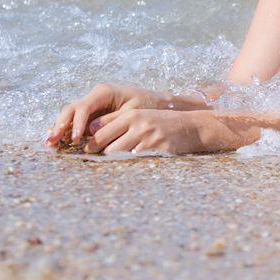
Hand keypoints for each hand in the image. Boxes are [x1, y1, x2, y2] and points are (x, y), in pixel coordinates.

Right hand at [46, 83, 163, 148]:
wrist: (157, 104)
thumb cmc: (147, 106)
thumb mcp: (133, 112)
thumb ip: (112, 120)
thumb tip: (92, 130)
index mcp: (104, 92)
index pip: (84, 107)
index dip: (77, 123)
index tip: (75, 138)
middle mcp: (94, 98)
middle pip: (71, 109)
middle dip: (60, 125)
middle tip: (52, 141)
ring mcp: (92, 107)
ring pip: (70, 116)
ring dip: (59, 129)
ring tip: (50, 144)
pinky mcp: (92, 116)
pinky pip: (75, 123)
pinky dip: (67, 132)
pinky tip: (58, 143)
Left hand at [81, 108, 209, 155]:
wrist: (191, 127)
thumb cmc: (160, 122)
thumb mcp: (139, 115)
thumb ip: (115, 121)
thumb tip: (89, 130)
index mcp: (131, 114)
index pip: (100, 131)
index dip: (90, 143)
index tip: (88, 150)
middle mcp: (139, 125)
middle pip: (106, 146)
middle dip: (99, 154)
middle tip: (97, 159)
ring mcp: (149, 139)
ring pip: (118, 156)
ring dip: (114, 161)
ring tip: (115, 161)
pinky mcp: (158, 151)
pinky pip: (135, 163)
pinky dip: (130, 165)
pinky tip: (131, 165)